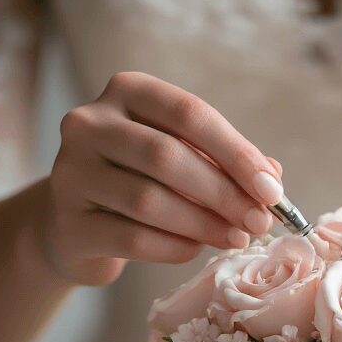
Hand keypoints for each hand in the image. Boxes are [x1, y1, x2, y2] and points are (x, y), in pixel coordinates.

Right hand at [44, 72, 283, 285]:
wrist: (76, 226)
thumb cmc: (138, 183)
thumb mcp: (182, 160)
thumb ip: (223, 162)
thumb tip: (273, 176)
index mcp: (126, 92)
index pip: (189, 114)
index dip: (236, 153)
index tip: (272, 190)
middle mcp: (90, 123)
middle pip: (167, 156)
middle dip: (223, 193)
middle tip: (258, 222)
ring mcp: (71, 172)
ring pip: (149, 200)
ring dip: (203, 224)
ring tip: (235, 239)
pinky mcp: (68, 223)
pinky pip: (132, 238)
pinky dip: (173, 247)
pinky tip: (194, 250)